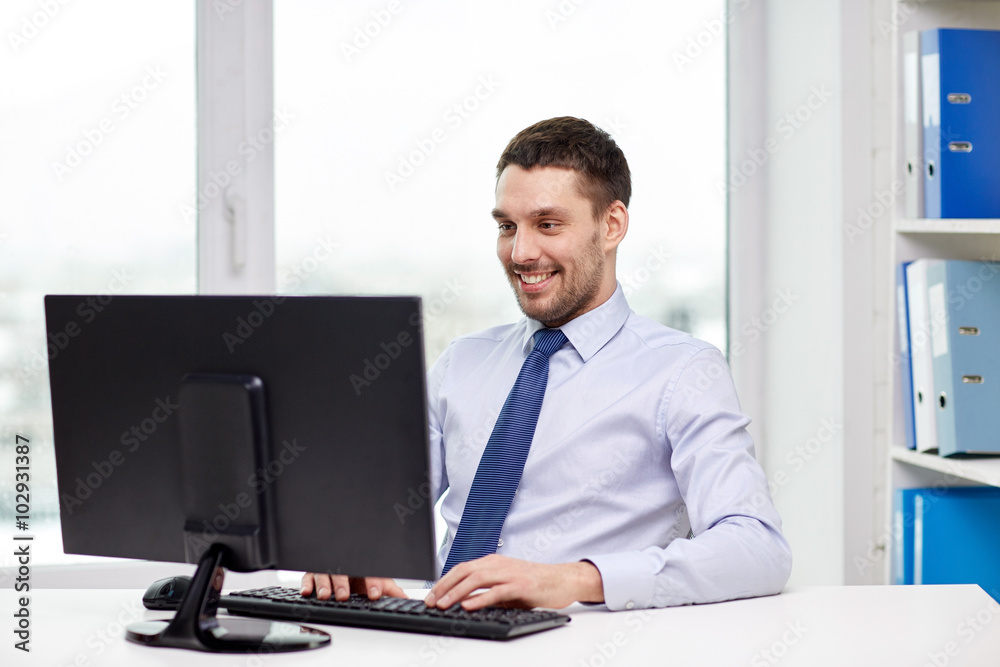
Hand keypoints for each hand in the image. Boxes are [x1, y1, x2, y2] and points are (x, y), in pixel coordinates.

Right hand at [300, 572, 405, 601]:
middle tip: (345, 595)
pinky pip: (308, 577)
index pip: (368, 572)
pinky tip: (308, 592)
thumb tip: (406, 599)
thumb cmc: (360, 577)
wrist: (343, 565)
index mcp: (361, 567)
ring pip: (324, 573)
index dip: (372, 582)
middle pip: (342, 571)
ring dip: (324, 584)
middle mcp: (344, 567)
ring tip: (327, 595)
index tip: (375, 593)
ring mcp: (328, 570)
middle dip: (343, 583)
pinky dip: (306, 584)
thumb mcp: (377, 581)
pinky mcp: (313, 574)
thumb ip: (390, 590)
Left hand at [424, 554, 603, 610]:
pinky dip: (479, 598)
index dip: (444, 581)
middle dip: (444, 586)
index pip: (461, 568)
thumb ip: (487, 590)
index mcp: (493, 562)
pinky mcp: (520, 585)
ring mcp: (509, 573)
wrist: (561, 580)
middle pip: (464, 571)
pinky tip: (468, 605)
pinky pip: (495, 592)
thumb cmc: (534, 583)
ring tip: (443, 603)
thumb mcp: (506, 584)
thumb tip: (465, 602)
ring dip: (456, 592)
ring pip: (476, 579)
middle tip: (431, 601)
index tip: (431, 595)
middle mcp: (498, 564)